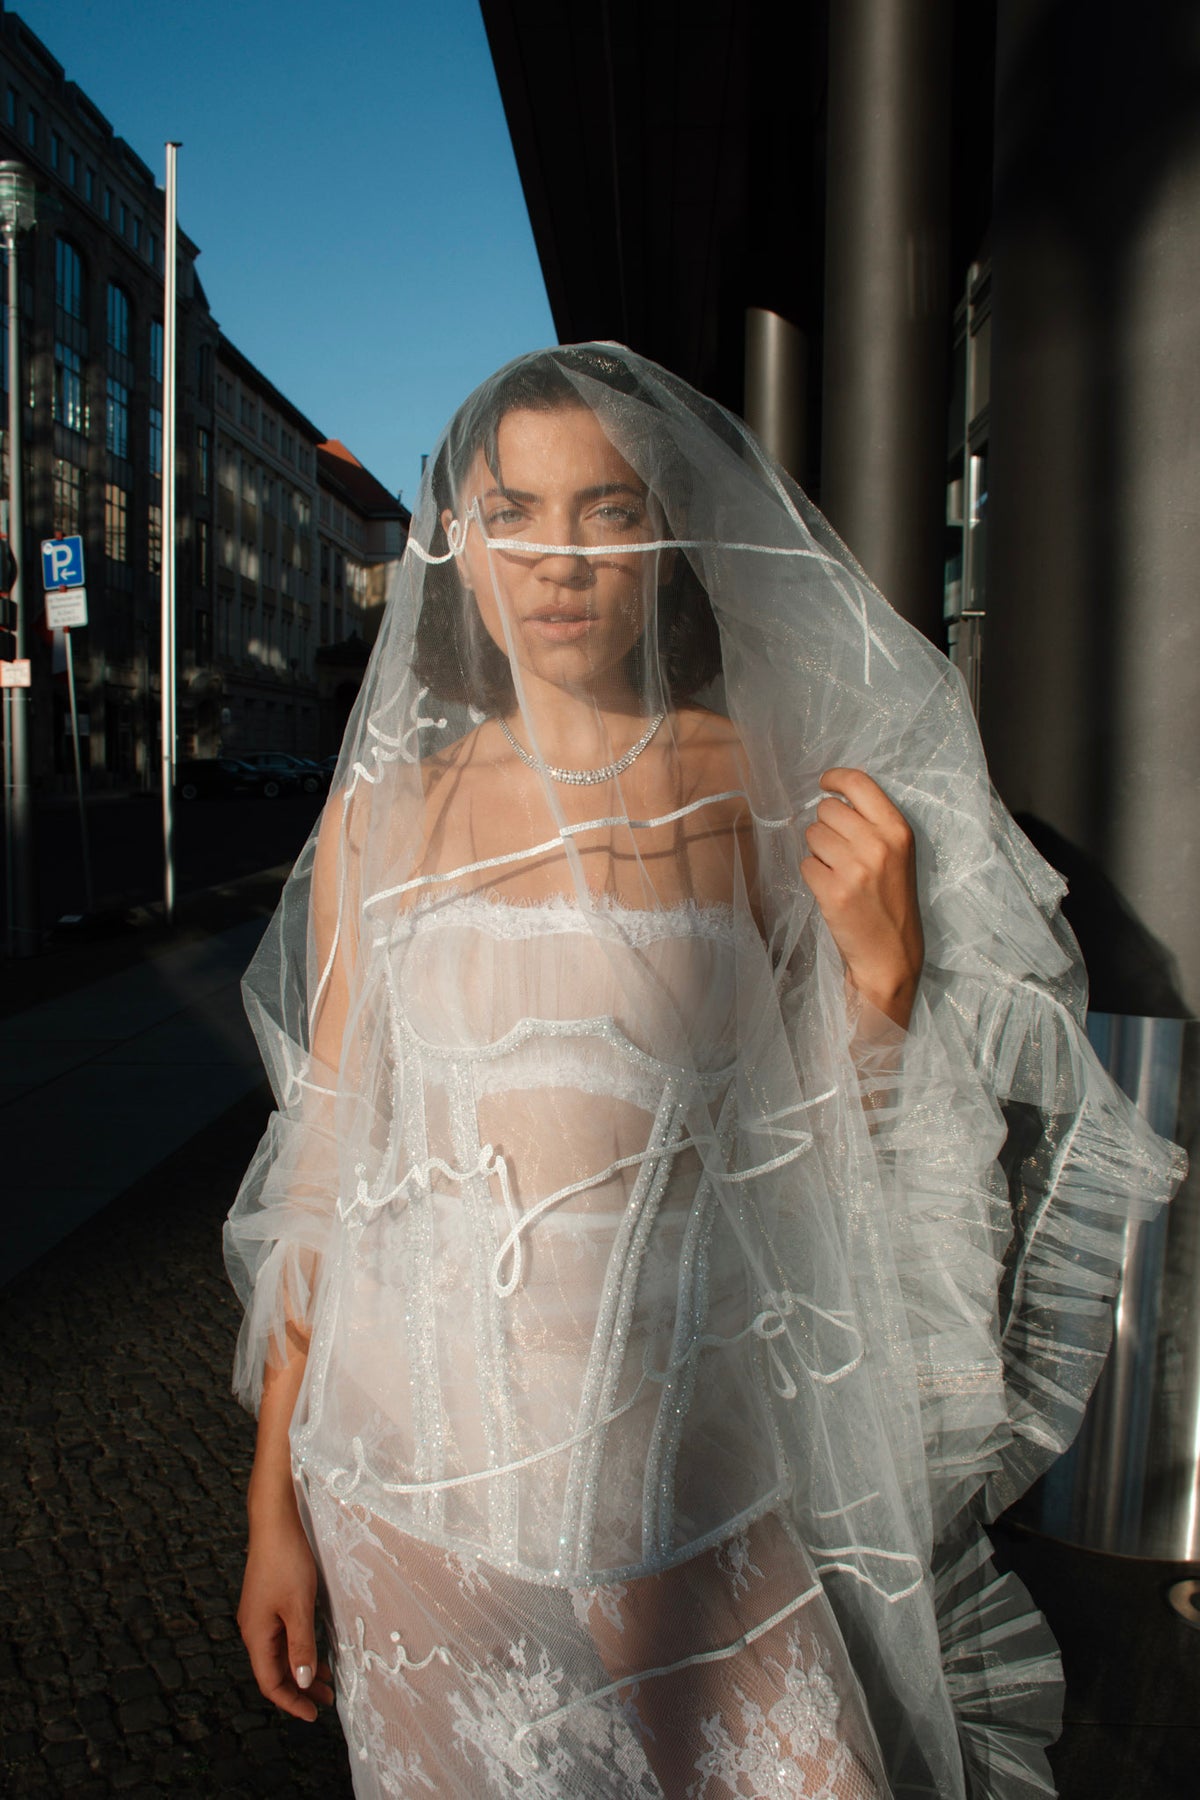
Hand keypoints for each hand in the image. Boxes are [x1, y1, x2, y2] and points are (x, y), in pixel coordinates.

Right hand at [238, 1505, 333, 1722]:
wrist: (275, 1521)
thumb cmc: (287, 1561)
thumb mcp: (299, 1607)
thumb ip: (301, 1645)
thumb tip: (300, 1682)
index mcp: (256, 1634)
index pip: (270, 1682)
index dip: (291, 1702)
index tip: (314, 1715)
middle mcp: (253, 1628)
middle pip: (274, 1670)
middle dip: (299, 1688)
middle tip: (327, 1701)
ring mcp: (260, 1614)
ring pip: (280, 1652)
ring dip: (302, 1668)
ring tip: (326, 1681)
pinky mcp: (268, 1600)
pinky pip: (283, 1635)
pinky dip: (300, 1648)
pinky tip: (317, 1649)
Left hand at [800, 767, 922, 1027]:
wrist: (891, 954)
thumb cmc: (892, 901)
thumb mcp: (897, 855)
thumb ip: (872, 824)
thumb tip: (833, 797)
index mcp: (897, 830)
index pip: (858, 783)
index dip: (835, 779)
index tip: (824, 784)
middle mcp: (877, 844)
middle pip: (826, 810)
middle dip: (826, 827)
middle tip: (840, 852)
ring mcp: (855, 869)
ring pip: (812, 836)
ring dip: (818, 852)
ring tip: (838, 873)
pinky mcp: (833, 892)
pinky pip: (805, 865)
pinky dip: (813, 876)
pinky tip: (831, 890)